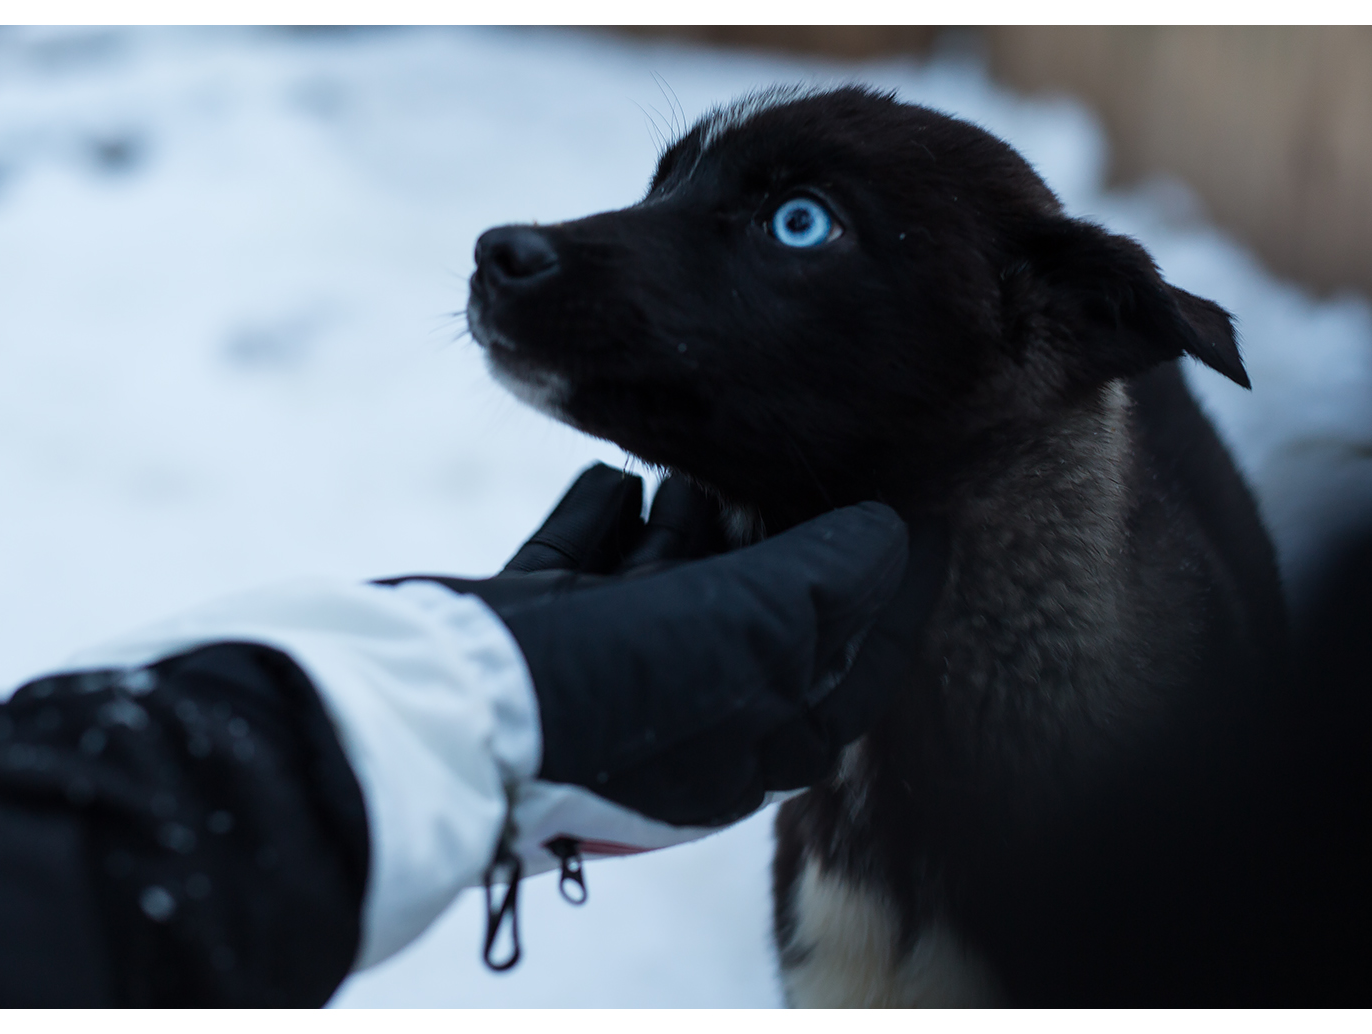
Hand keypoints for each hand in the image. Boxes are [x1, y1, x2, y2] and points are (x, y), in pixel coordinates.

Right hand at [393, 464, 945, 826]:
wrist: (445, 711)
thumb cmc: (616, 687)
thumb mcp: (749, 631)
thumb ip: (827, 580)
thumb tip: (885, 536)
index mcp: (745, 747)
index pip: (848, 669)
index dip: (896, 595)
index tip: (926, 519)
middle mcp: (678, 719)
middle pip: (755, 618)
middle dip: (779, 545)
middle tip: (805, 470)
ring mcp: (598, 675)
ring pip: (666, 586)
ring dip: (690, 526)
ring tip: (705, 469)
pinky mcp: (529, 632)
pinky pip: (582, 564)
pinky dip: (604, 521)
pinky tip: (615, 478)